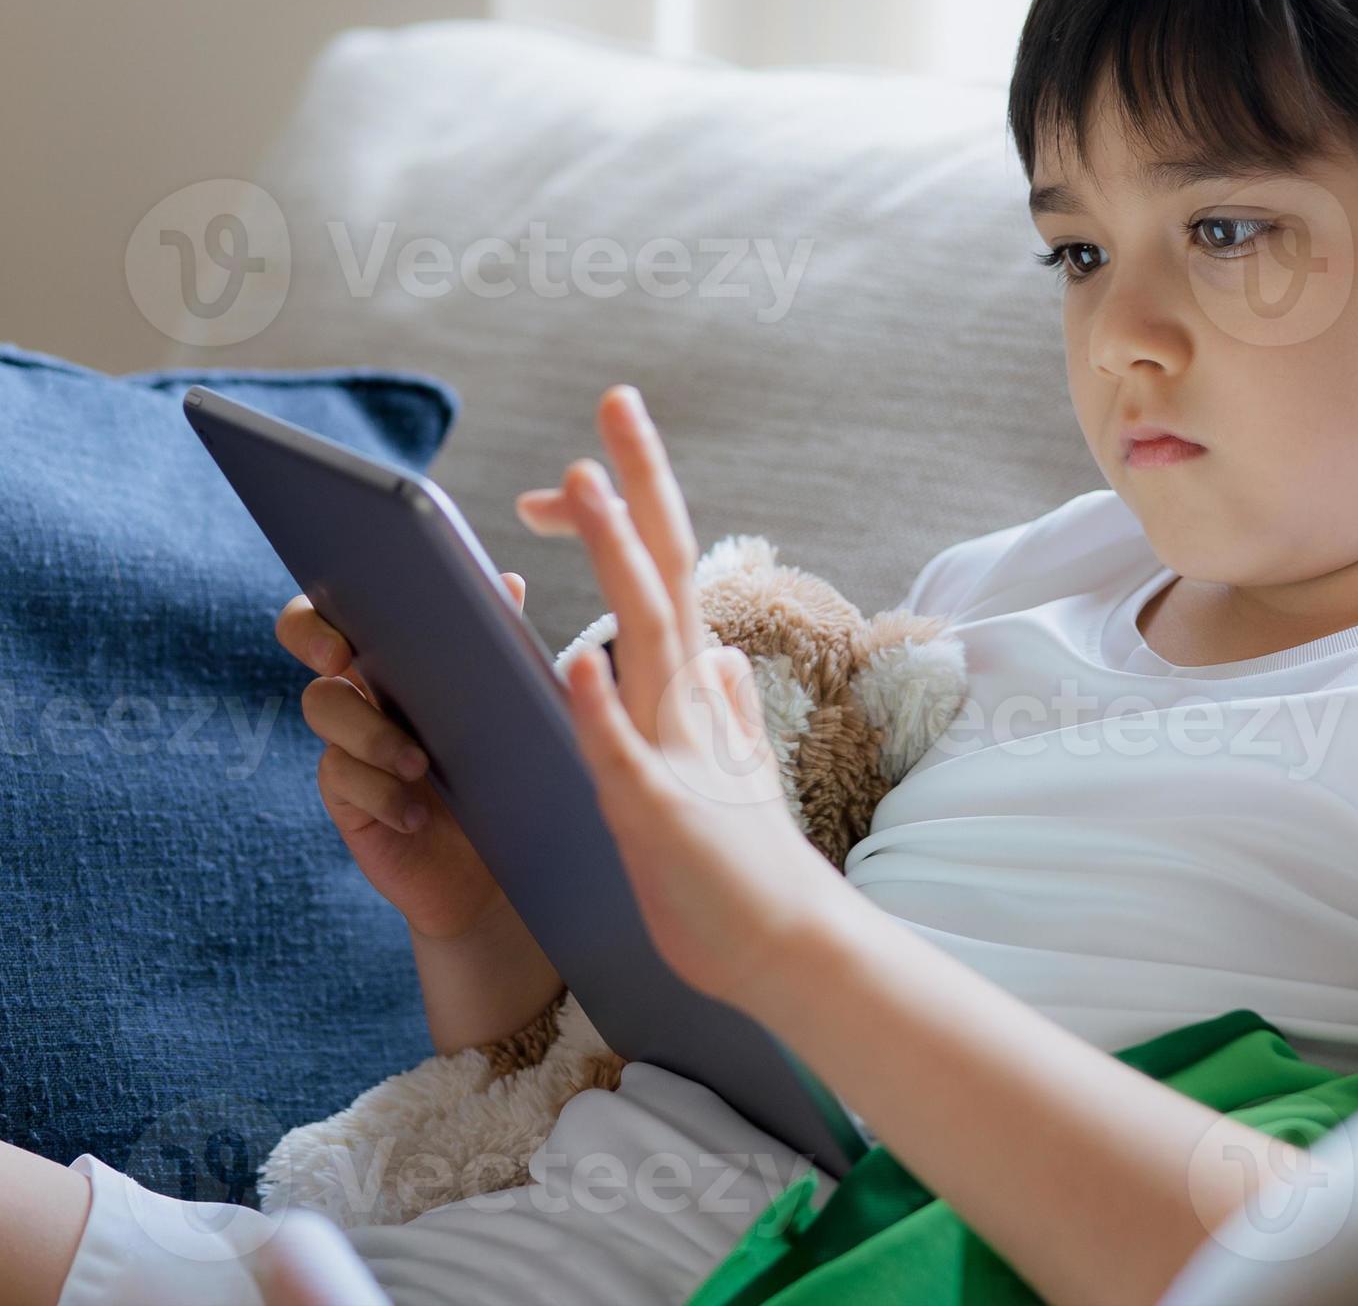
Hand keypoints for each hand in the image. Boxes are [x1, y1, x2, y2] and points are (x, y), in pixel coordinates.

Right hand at [278, 577, 525, 943]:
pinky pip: (341, 778)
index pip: (346, 606)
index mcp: (404, 657)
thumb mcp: (512, 713)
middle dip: (310, 636)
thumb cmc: (509, 774)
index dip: (327, 606)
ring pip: (323, 707)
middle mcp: (367, 689)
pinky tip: (415, 815)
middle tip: (340, 658)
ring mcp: (350, 742)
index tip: (347, 627)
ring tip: (419, 765)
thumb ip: (503, 652)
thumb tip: (511, 581)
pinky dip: (381, 793)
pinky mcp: (348, 798)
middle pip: (305, 639)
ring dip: (370, 734)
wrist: (505, 861)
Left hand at [517, 385, 856, 1015]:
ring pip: (642, 634)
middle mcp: (690, 700)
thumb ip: (728, 712)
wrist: (783, 955)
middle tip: (616, 402)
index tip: (582, 462)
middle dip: (637, 484)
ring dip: (614, 557)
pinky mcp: (660, 812)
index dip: (627, 511)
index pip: (663, 572)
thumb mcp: (731, 772)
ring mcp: (679, 749)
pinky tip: (575, 660)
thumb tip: (724, 660)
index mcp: (696, 687)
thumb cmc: (744, 869)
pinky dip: (600, 705)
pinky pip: (623, 752)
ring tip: (582, 484)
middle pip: (663, 569)